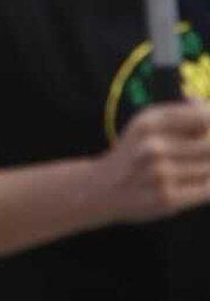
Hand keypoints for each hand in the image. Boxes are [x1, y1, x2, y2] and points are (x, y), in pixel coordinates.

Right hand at [90, 100, 209, 224]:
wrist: (101, 188)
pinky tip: (192, 183)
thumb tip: (202, 103)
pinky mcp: (168, 198)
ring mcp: (160, 173)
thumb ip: (179, 114)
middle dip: (208, 151)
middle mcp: (153, 145)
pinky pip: (207, 189)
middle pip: (209, 146)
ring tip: (188, 171)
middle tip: (196, 155)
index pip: (204, 118)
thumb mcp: (146, 124)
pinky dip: (205, 186)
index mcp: (148, 121)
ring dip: (205, 170)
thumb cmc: (133, 153)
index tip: (205, 133)